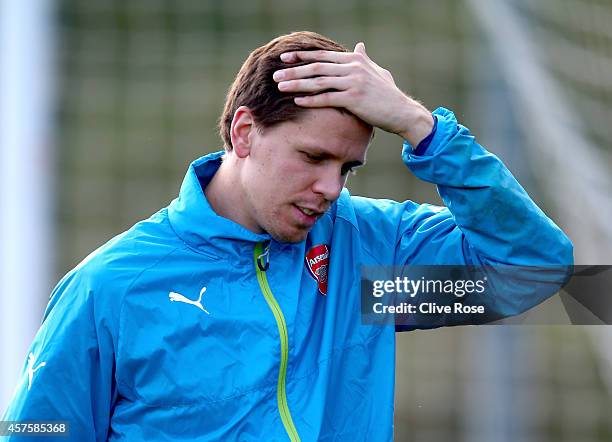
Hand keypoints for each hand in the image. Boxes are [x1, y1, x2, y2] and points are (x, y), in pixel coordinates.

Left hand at [273, 42, 433, 146]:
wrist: (401, 112)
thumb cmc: (388, 94)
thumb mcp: (377, 72)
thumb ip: (365, 59)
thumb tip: (360, 46)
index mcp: (355, 60)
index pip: (323, 56)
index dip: (302, 56)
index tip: (285, 58)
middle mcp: (353, 68)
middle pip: (316, 67)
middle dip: (294, 70)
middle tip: (275, 73)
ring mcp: (353, 83)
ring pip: (319, 82)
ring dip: (297, 84)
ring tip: (280, 86)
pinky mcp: (354, 99)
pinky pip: (327, 99)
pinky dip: (311, 99)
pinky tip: (297, 100)